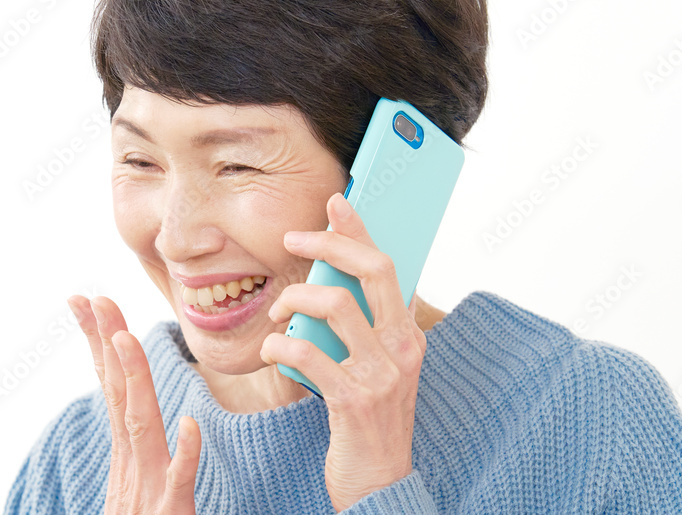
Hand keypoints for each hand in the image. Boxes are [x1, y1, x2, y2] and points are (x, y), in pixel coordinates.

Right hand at [68, 295, 200, 513]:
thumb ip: (151, 453)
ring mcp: (149, 492)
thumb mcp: (147, 491)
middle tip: (94, 298)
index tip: (88, 303)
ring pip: (142, 429)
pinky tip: (190, 425)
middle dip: (107, 345)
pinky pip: (179, 485)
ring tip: (128, 340)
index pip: (114, 390)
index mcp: (130, 457)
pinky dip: (184, 456)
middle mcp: (134, 468)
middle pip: (119, 396)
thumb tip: (168, 417)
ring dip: (135, 383)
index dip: (102, 346)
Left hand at [260, 192, 426, 512]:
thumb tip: (325, 281)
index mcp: (407, 335)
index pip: (387, 266)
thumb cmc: (367, 416)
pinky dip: (280, 344)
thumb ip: (359, 325)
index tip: (337, 202)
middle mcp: (402, 348)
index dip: (360, 230)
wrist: (378, 480)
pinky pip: (307, 352)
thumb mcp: (374, 365)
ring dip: (294, 299)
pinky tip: (273, 349)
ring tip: (278, 313)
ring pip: (335, 305)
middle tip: (293, 240)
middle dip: (328, 245)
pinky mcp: (353, 399)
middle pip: (370, 270)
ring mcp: (381, 374)